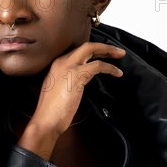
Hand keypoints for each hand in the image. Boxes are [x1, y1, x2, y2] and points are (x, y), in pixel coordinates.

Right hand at [17, 42, 125, 159]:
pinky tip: (117, 73)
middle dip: (103, 46)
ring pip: (91, 49)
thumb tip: (83, 80)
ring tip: (120, 55)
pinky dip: (110, 67)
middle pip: (86, 46)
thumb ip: (69, 80)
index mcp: (56, 64)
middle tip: (117, 51)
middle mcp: (61, 61)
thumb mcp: (59, 89)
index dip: (93, 51)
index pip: (78, 51)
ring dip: (109, 51)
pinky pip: (98, 65)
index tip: (104, 54)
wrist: (46, 120)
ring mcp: (68, 67)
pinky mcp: (77, 75)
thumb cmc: (52, 111)